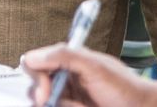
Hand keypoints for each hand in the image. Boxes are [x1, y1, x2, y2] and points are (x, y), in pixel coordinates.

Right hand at [19, 43, 156, 106]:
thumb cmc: (124, 87)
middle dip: (41, 97)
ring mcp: (68, 99)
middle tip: (51, 103)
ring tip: (79, 106)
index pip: (35, 64)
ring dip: (57, 106)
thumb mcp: (94, 67)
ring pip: (44, 104)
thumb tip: (32, 57)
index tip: (46, 90)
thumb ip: (64, 56)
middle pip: (33, 89)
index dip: (36, 76)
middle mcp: (64, 81)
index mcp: (68, 62)